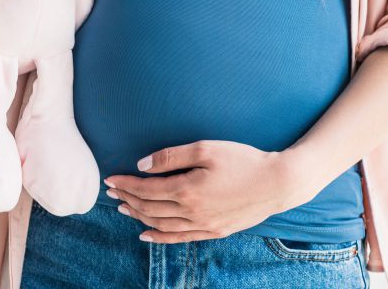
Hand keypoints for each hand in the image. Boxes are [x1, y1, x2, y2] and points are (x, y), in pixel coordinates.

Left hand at [102, 140, 315, 243]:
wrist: (276, 183)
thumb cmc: (243, 160)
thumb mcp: (207, 148)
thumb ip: (172, 156)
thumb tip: (143, 165)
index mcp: (187, 190)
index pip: (146, 189)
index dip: (126, 184)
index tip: (111, 178)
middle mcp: (191, 212)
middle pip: (149, 208)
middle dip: (128, 199)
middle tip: (113, 192)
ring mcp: (203, 225)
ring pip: (160, 225)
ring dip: (138, 217)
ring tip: (124, 208)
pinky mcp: (214, 231)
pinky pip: (179, 238)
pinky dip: (159, 237)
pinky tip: (146, 233)